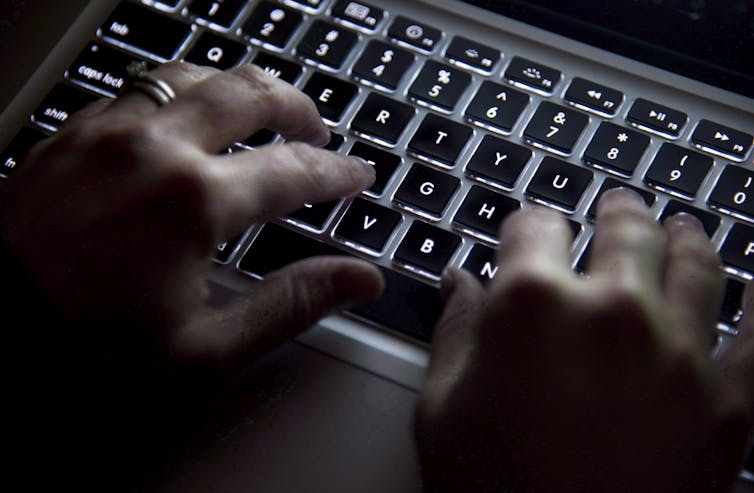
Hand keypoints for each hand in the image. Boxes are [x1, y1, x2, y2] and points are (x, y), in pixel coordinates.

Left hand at [0, 61, 382, 372]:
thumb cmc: (87, 348)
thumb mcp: (205, 350)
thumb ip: (291, 304)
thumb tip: (358, 279)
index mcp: (195, 201)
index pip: (294, 170)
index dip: (337, 173)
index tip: (357, 176)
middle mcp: (154, 148)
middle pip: (250, 93)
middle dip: (298, 108)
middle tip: (317, 131)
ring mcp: (107, 130)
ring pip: (193, 75)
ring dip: (238, 87)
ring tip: (260, 108)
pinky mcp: (71, 132)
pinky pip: (139, 87)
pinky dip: (181, 93)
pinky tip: (186, 116)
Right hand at [415, 189, 753, 492]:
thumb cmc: (488, 492)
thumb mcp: (441, 408)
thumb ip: (453, 332)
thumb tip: (459, 283)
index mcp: (531, 306)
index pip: (533, 226)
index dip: (526, 226)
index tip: (527, 232)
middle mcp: (611, 312)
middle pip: (624, 229)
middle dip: (616, 210)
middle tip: (618, 204)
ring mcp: (677, 353)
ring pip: (697, 263)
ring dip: (688, 236)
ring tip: (685, 227)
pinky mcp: (727, 404)